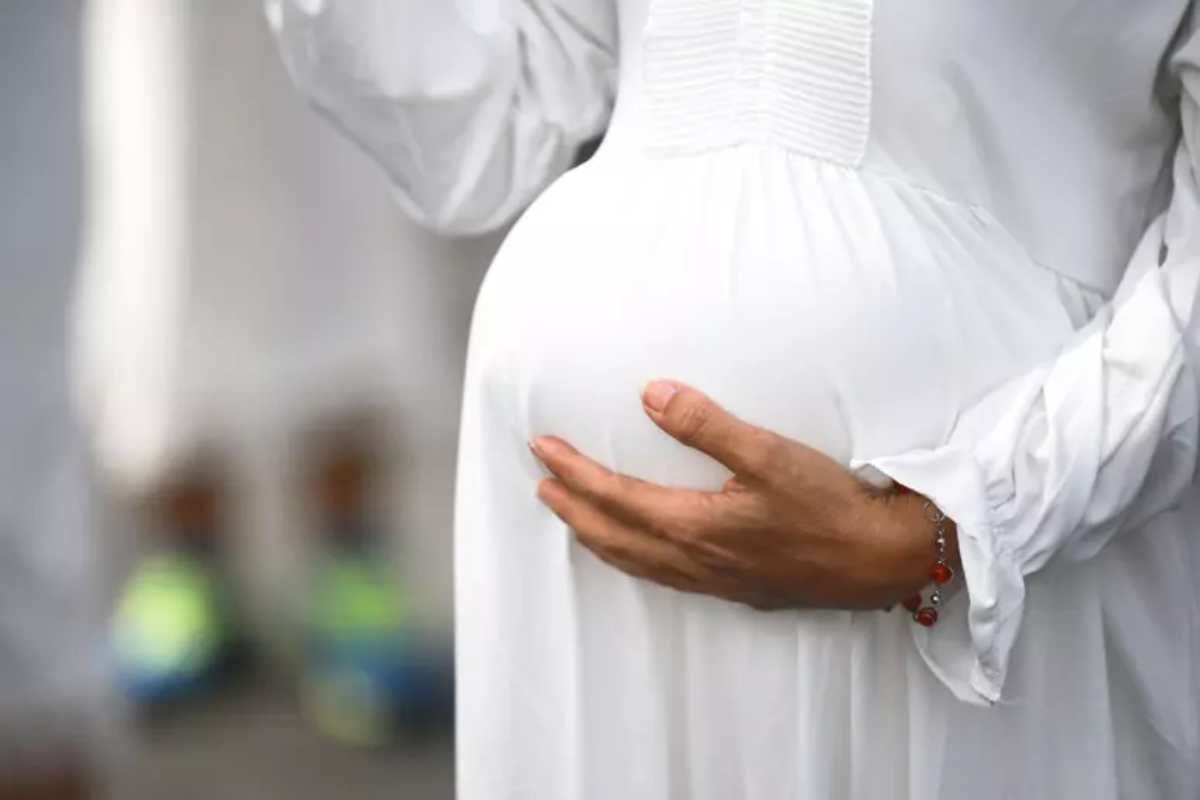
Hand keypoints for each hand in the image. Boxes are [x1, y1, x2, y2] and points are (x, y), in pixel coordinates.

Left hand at [530, 379, 956, 610]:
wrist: (880, 561)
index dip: (573, 473)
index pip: (614, 497)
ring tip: (572, 519)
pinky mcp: (734, 588)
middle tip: (542, 485)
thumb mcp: (769, 454)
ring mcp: (712, 580)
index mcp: (694, 526)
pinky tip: (637, 552)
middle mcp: (694, 560)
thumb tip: (650, 394)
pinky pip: (661, 577)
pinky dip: (631, 560)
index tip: (542, 448)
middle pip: (612, 536)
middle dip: (572, 509)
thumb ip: (706, 425)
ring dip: (596, 537)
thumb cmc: (829, 506)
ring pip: (634, 562)